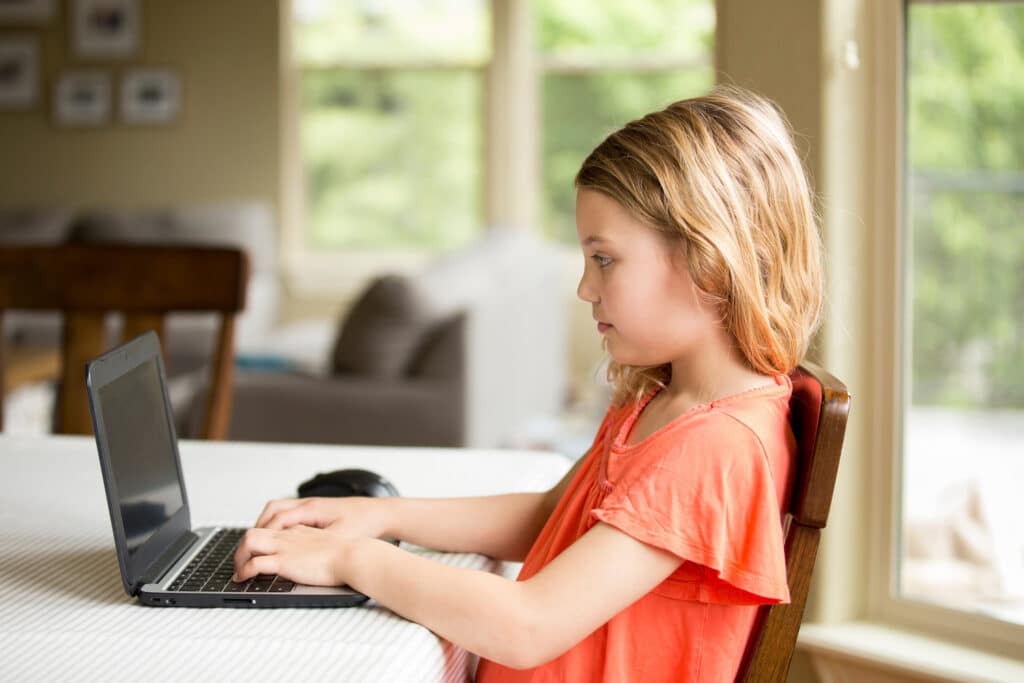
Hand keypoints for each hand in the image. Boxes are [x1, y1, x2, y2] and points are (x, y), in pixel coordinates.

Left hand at [232, 525, 353, 586]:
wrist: (353, 555)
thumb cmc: (348, 554)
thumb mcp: (329, 545)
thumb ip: (316, 547)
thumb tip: (313, 558)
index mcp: (299, 532)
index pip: (270, 530)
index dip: (260, 541)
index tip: (256, 553)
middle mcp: (288, 536)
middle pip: (254, 531)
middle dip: (242, 548)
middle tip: (240, 563)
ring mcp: (285, 547)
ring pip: (249, 541)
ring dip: (239, 557)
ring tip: (238, 572)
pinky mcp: (284, 561)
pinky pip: (255, 563)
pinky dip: (244, 571)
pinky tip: (243, 579)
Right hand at [254, 496, 389, 539]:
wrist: (382, 514)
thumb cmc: (365, 524)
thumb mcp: (340, 538)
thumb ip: (317, 545)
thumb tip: (295, 556)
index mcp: (312, 509)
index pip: (277, 519)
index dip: (262, 535)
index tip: (252, 551)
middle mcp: (309, 504)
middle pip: (272, 509)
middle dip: (258, 527)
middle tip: (249, 546)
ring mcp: (313, 506)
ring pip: (280, 510)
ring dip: (267, 524)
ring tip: (260, 542)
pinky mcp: (318, 511)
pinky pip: (290, 514)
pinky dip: (280, 524)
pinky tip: (282, 538)